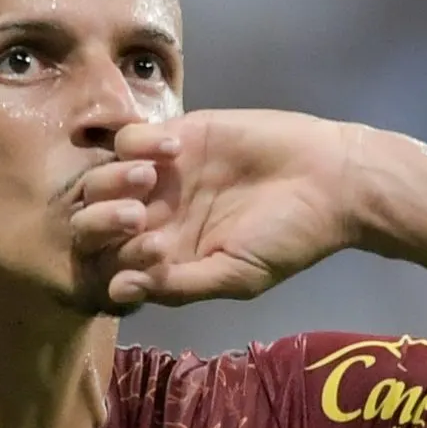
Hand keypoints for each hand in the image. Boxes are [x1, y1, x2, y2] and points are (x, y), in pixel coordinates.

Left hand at [69, 110, 361, 309]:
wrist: (330, 181)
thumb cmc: (288, 239)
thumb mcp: (236, 275)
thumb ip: (177, 286)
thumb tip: (117, 292)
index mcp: (167, 259)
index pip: (111, 263)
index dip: (116, 260)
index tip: (156, 251)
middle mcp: (156, 218)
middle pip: (96, 221)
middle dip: (105, 221)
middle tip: (142, 216)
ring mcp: (162, 177)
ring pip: (103, 178)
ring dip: (115, 181)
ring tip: (155, 182)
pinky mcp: (176, 135)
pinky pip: (129, 138)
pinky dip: (138, 143)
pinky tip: (174, 150)